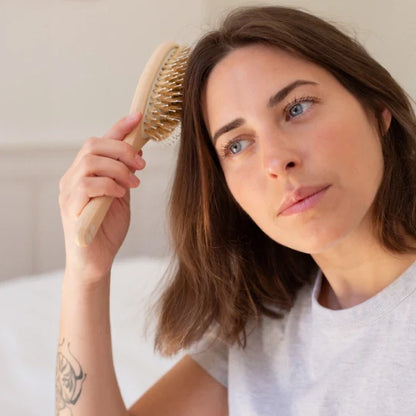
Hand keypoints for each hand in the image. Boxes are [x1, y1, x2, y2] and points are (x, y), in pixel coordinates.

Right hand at [59, 113, 145, 282]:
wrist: (97, 260)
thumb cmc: (108, 228)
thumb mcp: (122, 195)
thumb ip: (124, 175)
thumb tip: (137, 152)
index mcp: (86, 172)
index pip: (100, 141)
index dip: (119, 127)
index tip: (139, 116)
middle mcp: (73, 177)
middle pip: (93, 146)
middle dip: (122, 150)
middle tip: (141, 165)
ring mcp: (68, 191)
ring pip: (90, 162)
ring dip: (118, 169)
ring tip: (134, 183)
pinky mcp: (69, 207)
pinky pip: (88, 184)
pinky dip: (109, 185)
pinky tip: (121, 194)